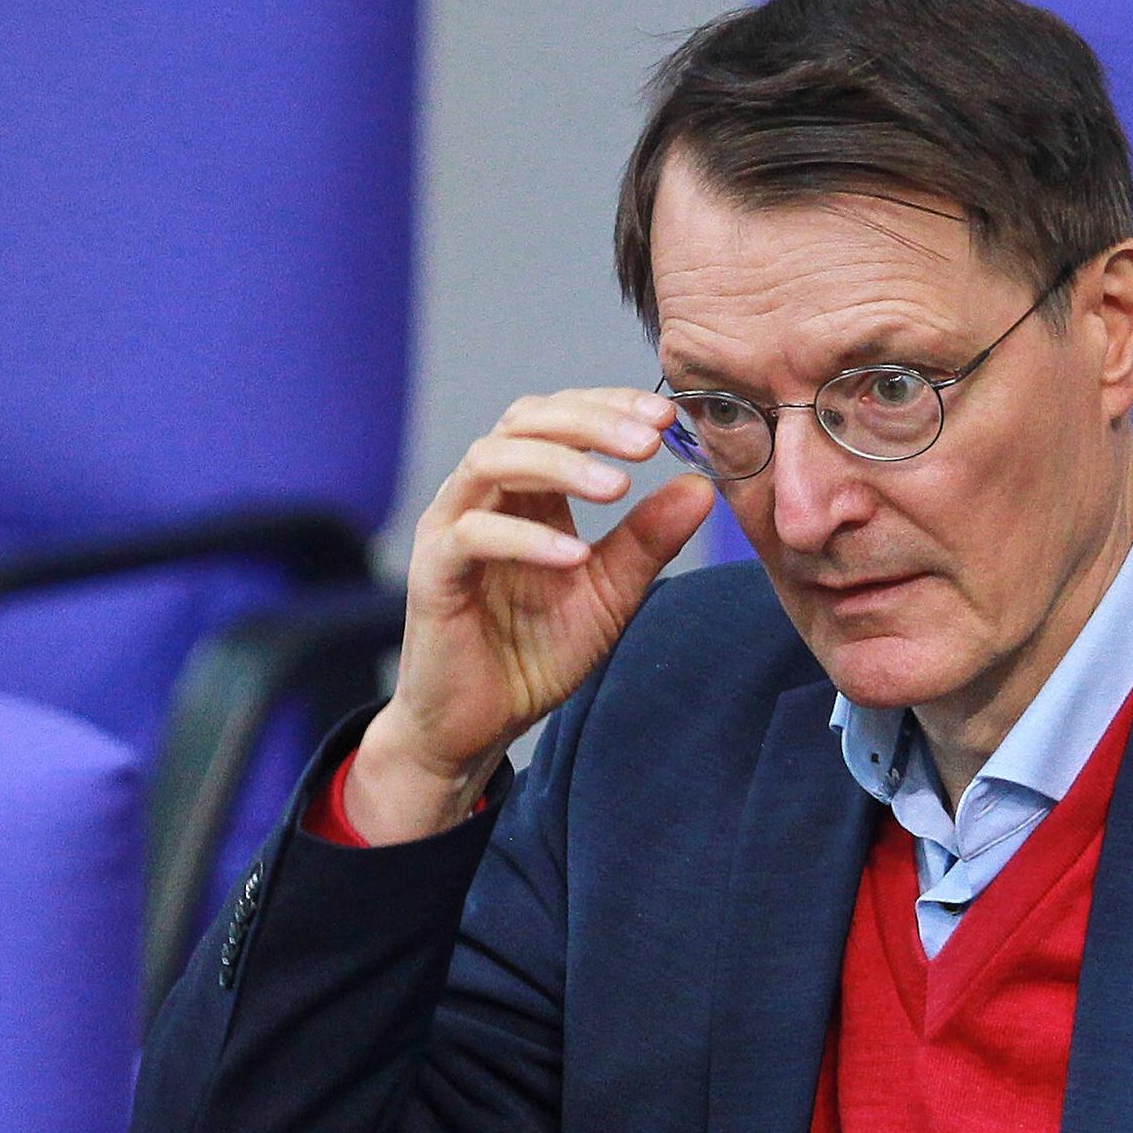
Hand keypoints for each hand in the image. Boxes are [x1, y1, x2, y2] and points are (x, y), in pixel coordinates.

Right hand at [347, 387, 713, 842]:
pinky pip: (472, 535)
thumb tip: (701, 487)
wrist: (477, 726)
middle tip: (651, 439)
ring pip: (491, 461)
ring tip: (618, 488)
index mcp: (523, 492)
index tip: (668, 417)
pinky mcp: (432, 573)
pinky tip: (574, 555)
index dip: (609, 406)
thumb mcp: (608, 593)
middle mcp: (480, 497)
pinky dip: (526, 538)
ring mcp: (450, 529)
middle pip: (524, 421)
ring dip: (559, 464)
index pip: (558, 416)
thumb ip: (646, 540)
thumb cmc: (530, 654)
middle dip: (590, 422)